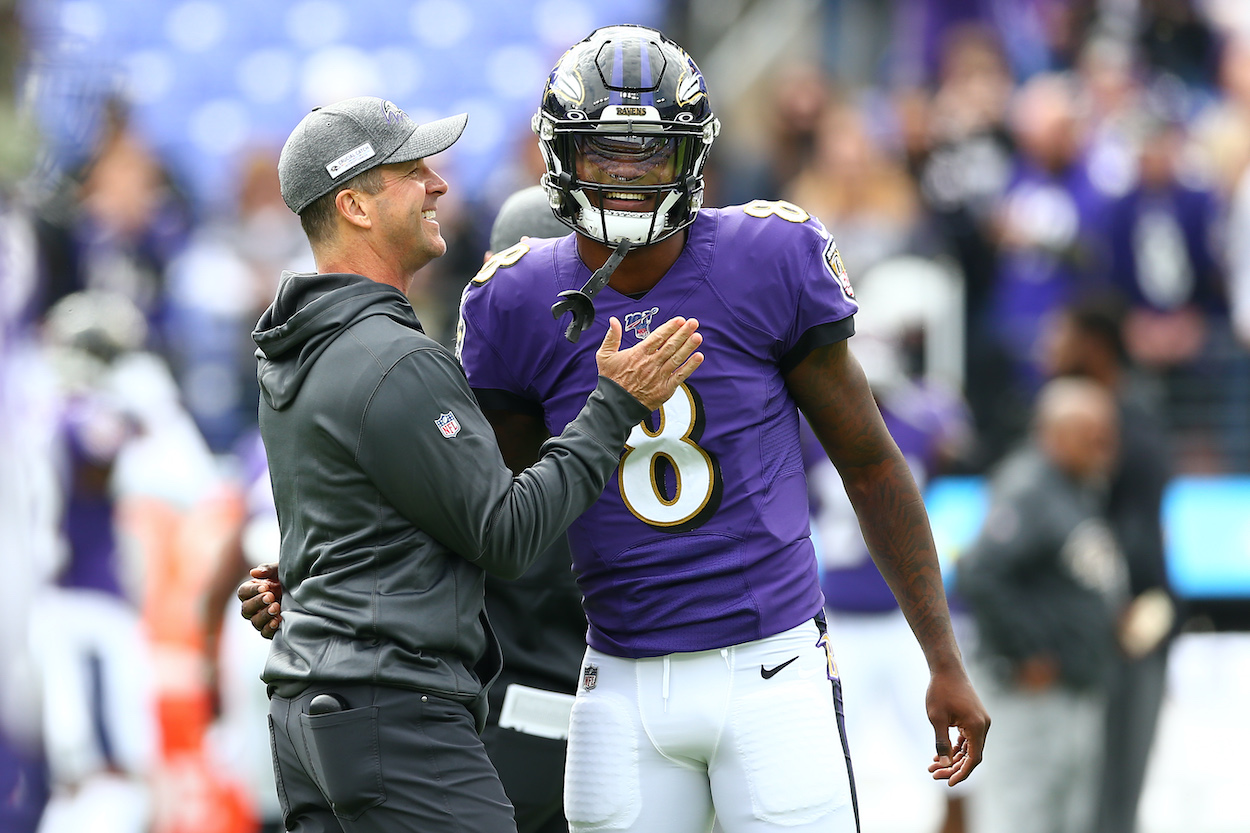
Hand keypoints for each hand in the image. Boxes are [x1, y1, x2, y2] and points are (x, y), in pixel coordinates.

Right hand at [237, 562, 282, 638]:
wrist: (305, 592)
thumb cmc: (287, 579)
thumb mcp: (279, 571)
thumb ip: (267, 569)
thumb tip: (254, 572)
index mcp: (252, 591)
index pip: (243, 592)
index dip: (252, 591)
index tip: (265, 587)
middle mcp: (253, 607)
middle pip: (246, 608)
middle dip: (258, 602)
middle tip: (271, 596)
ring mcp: (261, 619)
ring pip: (255, 621)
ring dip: (264, 615)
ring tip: (276, 607)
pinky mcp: (270, 629)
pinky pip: (264, 633)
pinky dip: (269, 628)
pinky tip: (277, 621)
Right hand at [595, 316, 702, 410]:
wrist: (615, 405)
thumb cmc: (611, 380)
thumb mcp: (605, 356)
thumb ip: (611, 337)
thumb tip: (614, 321)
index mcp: (638, 354)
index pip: (657, 337)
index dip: (670, 327)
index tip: (680, 320)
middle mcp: (651, 363)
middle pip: (670, 345)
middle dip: (683, 333)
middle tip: (694, 323)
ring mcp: (659, 376)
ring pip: (677, 358)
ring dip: (688, 346)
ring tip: (698, 336)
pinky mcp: (665, 389)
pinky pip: (680, 376)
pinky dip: (690, 366)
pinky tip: (698, 357)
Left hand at [925, 665, 989, 786]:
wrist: (946, 668)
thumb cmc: (940, 691)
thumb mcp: (936, 718)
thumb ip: (941, 743)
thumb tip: (944, 765)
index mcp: (977, 726)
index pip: (974, 759)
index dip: (962, 773)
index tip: (948, 782)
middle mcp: (983, 725)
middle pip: (971, 755)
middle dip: (953, 767)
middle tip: (933, 774)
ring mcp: (980, 721)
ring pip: (969, 748)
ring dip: (953, 758)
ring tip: (932, 766)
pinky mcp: (974, 718)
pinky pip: (967, 739)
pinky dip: (955, 747)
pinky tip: (940, 754)